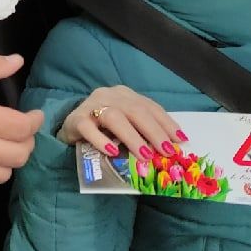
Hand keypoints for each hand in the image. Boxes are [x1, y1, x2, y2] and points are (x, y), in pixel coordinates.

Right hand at [57, 86, 185, 162]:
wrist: (69, 127)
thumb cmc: (102, 129)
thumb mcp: (126, 126)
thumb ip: (142, 132)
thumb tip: (169, 148)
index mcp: (125, 95)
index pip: (150, 107)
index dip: (166, 123)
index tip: (181, 140)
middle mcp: (109, 96)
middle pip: (135, 111)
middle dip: (154, 132)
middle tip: (166, 151)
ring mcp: (91, 106)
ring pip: (114, 117)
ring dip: (132, 137)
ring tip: (144, 155)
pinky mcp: (75, 119)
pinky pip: (89, 129)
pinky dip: (101, 140)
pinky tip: (112, 152)